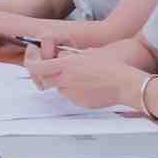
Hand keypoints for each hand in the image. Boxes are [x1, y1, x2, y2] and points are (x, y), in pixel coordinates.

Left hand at [24, 50, 148, 108]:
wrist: (126, 84)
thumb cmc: (110, 66)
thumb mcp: (86, 54)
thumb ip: (68, 56)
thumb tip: (58, 57)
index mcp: (66, 65)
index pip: (36, 67)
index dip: (31, 63)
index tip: (34, 59)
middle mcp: (66, 81)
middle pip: (42, 81)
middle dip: (44, 76)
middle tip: (52, 69)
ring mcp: (72, 94)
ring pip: (59, 89)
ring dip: (62, 83)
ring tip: (80, 75)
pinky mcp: (80, 103)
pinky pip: (72, 96)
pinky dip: (75, 90)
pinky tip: (89, 85)